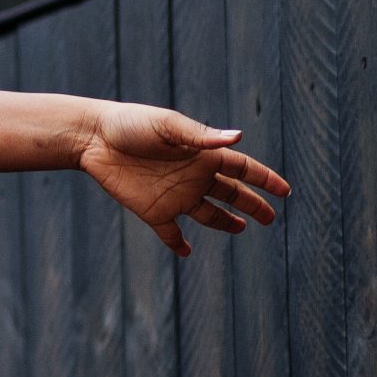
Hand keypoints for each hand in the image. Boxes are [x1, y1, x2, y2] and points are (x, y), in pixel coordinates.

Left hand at [77, 102, 289, 255]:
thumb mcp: (167, 125)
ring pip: (208, 214)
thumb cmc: (130, 124)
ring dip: (225, 222)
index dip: (264, 179)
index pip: (242, 168)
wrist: (92, 138)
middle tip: (271, 218)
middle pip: (231, 193)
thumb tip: (237, 138)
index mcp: (201, 154)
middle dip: (253, 204)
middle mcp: (192, 176)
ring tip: (242, 228)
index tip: (284, 191)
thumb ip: (200, 136)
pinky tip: (186, 251)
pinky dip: (178, 243)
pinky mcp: (152, 211)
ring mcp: (174, 195)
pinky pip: (169, 232)